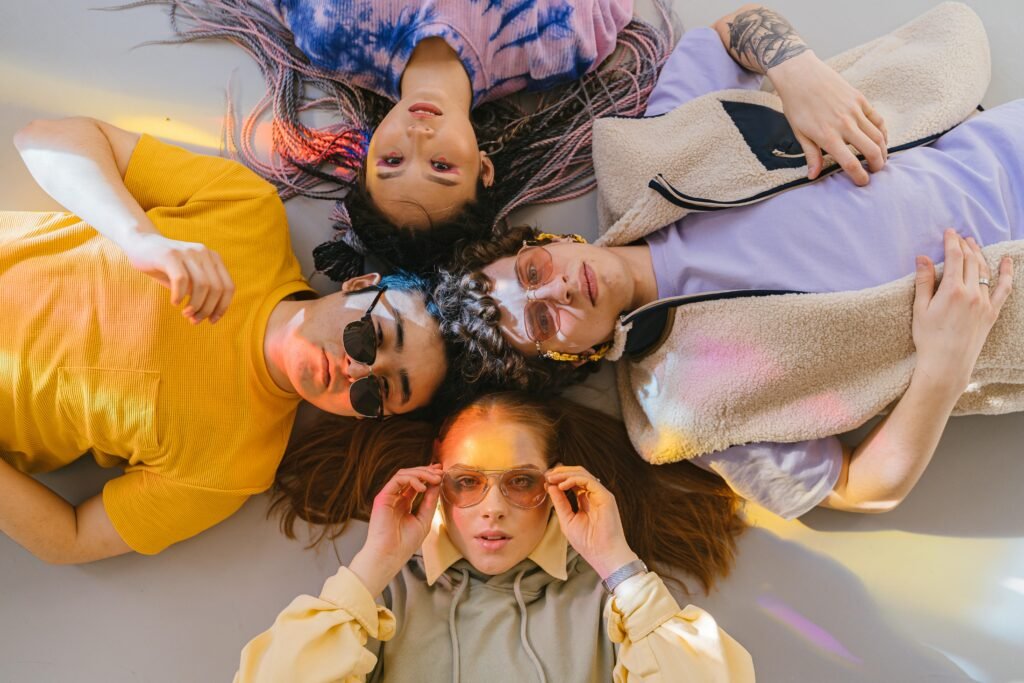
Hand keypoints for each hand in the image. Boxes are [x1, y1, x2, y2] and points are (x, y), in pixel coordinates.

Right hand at [119, 231, 234, 323]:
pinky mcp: (170, 255)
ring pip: (202, 286)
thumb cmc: (167, 267)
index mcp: (213, 259)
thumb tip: (210, 316)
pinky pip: (181, 280)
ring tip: (185, 314)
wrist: (140, 244)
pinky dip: (179, 295)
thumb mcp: (189, 280)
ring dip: (195, 306)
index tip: (212, 321)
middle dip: (207, 309)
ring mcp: (188, 252)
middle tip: (194, 321)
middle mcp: (204, 253)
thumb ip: (201, 293)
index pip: (229, 287)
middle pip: (216, 289)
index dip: (222, 307)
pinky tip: (174, 302)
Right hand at [348, 465, 441, 596]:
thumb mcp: (424, 519)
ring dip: (422, 473)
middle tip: (441, 472)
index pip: (417, 484)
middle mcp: (396, 498)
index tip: (442, 473)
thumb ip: (430, 501)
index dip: (429, 476)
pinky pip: (397, 479)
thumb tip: (438, 484)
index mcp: (404, 504)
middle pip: (411, 476)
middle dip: (427, 472)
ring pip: (404, 474)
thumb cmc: (405, 543)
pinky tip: (423, 487)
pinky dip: (412, 479)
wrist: (390, 556)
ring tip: (435, 479)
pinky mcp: (383, 497)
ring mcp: (389, 496)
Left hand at [546, 466, 637, 579]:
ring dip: (565, 473)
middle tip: (547, 475)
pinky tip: (562, 485)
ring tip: (551, 478)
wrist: (603, 555)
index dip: (558, 478)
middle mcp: (594, 495)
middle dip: (561, 472)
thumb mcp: (566, 519)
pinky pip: (589, 480)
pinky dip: (574, 479)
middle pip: (577, 474)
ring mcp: (600, 495)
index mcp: (585, 501)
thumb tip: (550, 486)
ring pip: (583, 474)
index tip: (545, 480)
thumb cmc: (587, 542)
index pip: (572, 483)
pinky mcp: (605, 496)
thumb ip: (559, 502)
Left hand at [768, 51, 887, 185]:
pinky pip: (878, 119)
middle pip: (871, 150)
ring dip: (883, 150)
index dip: (860, 176)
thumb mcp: (799, 133)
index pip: (851, 163)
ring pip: (878, 135)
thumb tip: (813, 176)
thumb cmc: (796, 106)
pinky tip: (882, 140)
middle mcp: (844, 125)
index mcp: (827, 136)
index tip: (863, 182)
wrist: (801, 75)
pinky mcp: (860, 100)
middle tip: (875, 171)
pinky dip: (883, 132)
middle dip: (877, 165)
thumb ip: (811, 155)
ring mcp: (855, 111)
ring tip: (881, 159)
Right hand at [912, 229, 1012, 393]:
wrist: (947, 364)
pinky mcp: (992, 313)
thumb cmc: (929, 339)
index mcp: (952, 291)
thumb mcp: (920, 309)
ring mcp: (985, 303)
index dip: (952, 242)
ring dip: (980, 255)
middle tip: (960, 237)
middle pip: (972, 261)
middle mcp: (972, 294)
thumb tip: (923, 257)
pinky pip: (1004, 288)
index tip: (949, 232)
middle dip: (965, 246)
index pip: (956, 258)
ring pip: (985, 271)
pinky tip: (1007, 262)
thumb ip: (924, 281)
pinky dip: (1007, 273)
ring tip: (974, 244)